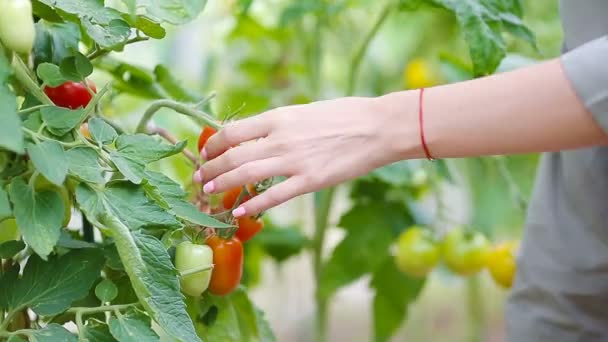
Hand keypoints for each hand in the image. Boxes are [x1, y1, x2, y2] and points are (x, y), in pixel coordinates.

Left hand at [193, 95, 420, 216]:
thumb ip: (277, 125)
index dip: (212, 145)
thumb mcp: (303, 112)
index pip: (232, 132)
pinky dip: (253, 205)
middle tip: (199, 180)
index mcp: (278, 117)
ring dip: (222, 185)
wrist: (376, 127)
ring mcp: (294, 161)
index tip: (205, 154)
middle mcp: (280, 138)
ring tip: (209, 193)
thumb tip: (253, 137)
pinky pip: (274, 196)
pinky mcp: (310, 181)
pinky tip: (240, 211)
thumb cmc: (342, 116)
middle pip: (232, 156)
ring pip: (246, 176)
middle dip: (210, 169)